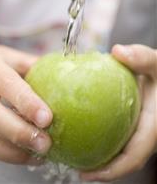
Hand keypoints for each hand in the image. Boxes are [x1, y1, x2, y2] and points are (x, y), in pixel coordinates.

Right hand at [0, 36, 52, 164]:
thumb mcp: (7, 55)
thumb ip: (31, 65)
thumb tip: (64, 77)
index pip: (6, 84)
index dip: (26, 102)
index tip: (47, 118)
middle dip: (20, 133)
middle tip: (46, 144)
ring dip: (13, 152)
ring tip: (39, 156)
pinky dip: (6, 154)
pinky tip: (26, 155)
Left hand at [81, 44, 156, 181]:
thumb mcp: (156, 62)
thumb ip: (141, 57)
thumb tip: (117, 51)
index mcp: (153, 127)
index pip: (133, 157)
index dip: (112, 170)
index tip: (87, 174)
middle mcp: (147, 134)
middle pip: (123, 161)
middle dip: (101, 170)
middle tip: (74, 168)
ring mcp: (140, 131)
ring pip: (119, 151)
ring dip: (100, 158)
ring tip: (74, 155)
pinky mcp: (133, 125)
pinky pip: (117, 138)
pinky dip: (101, 140)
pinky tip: (83, 132)